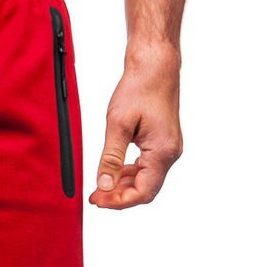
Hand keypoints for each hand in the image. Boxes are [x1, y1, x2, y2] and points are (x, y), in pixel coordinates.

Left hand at [90, 42, 182, 209]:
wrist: (155, 65)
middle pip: (145, 190)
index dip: (118, 201)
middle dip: (119, 196)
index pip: (142, 192)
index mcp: (163, 151)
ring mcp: (169, 148)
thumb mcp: (118, 124)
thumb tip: (104, 185)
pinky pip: (147, 168)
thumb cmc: (140, 87)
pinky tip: (113, 171)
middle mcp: (171, 153)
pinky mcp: (163, 143)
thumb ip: (110, 158)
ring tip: (101, 186)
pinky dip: (129, 173)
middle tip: (95, 196)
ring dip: (123, 186)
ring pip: (146, 180)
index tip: (97, 200)